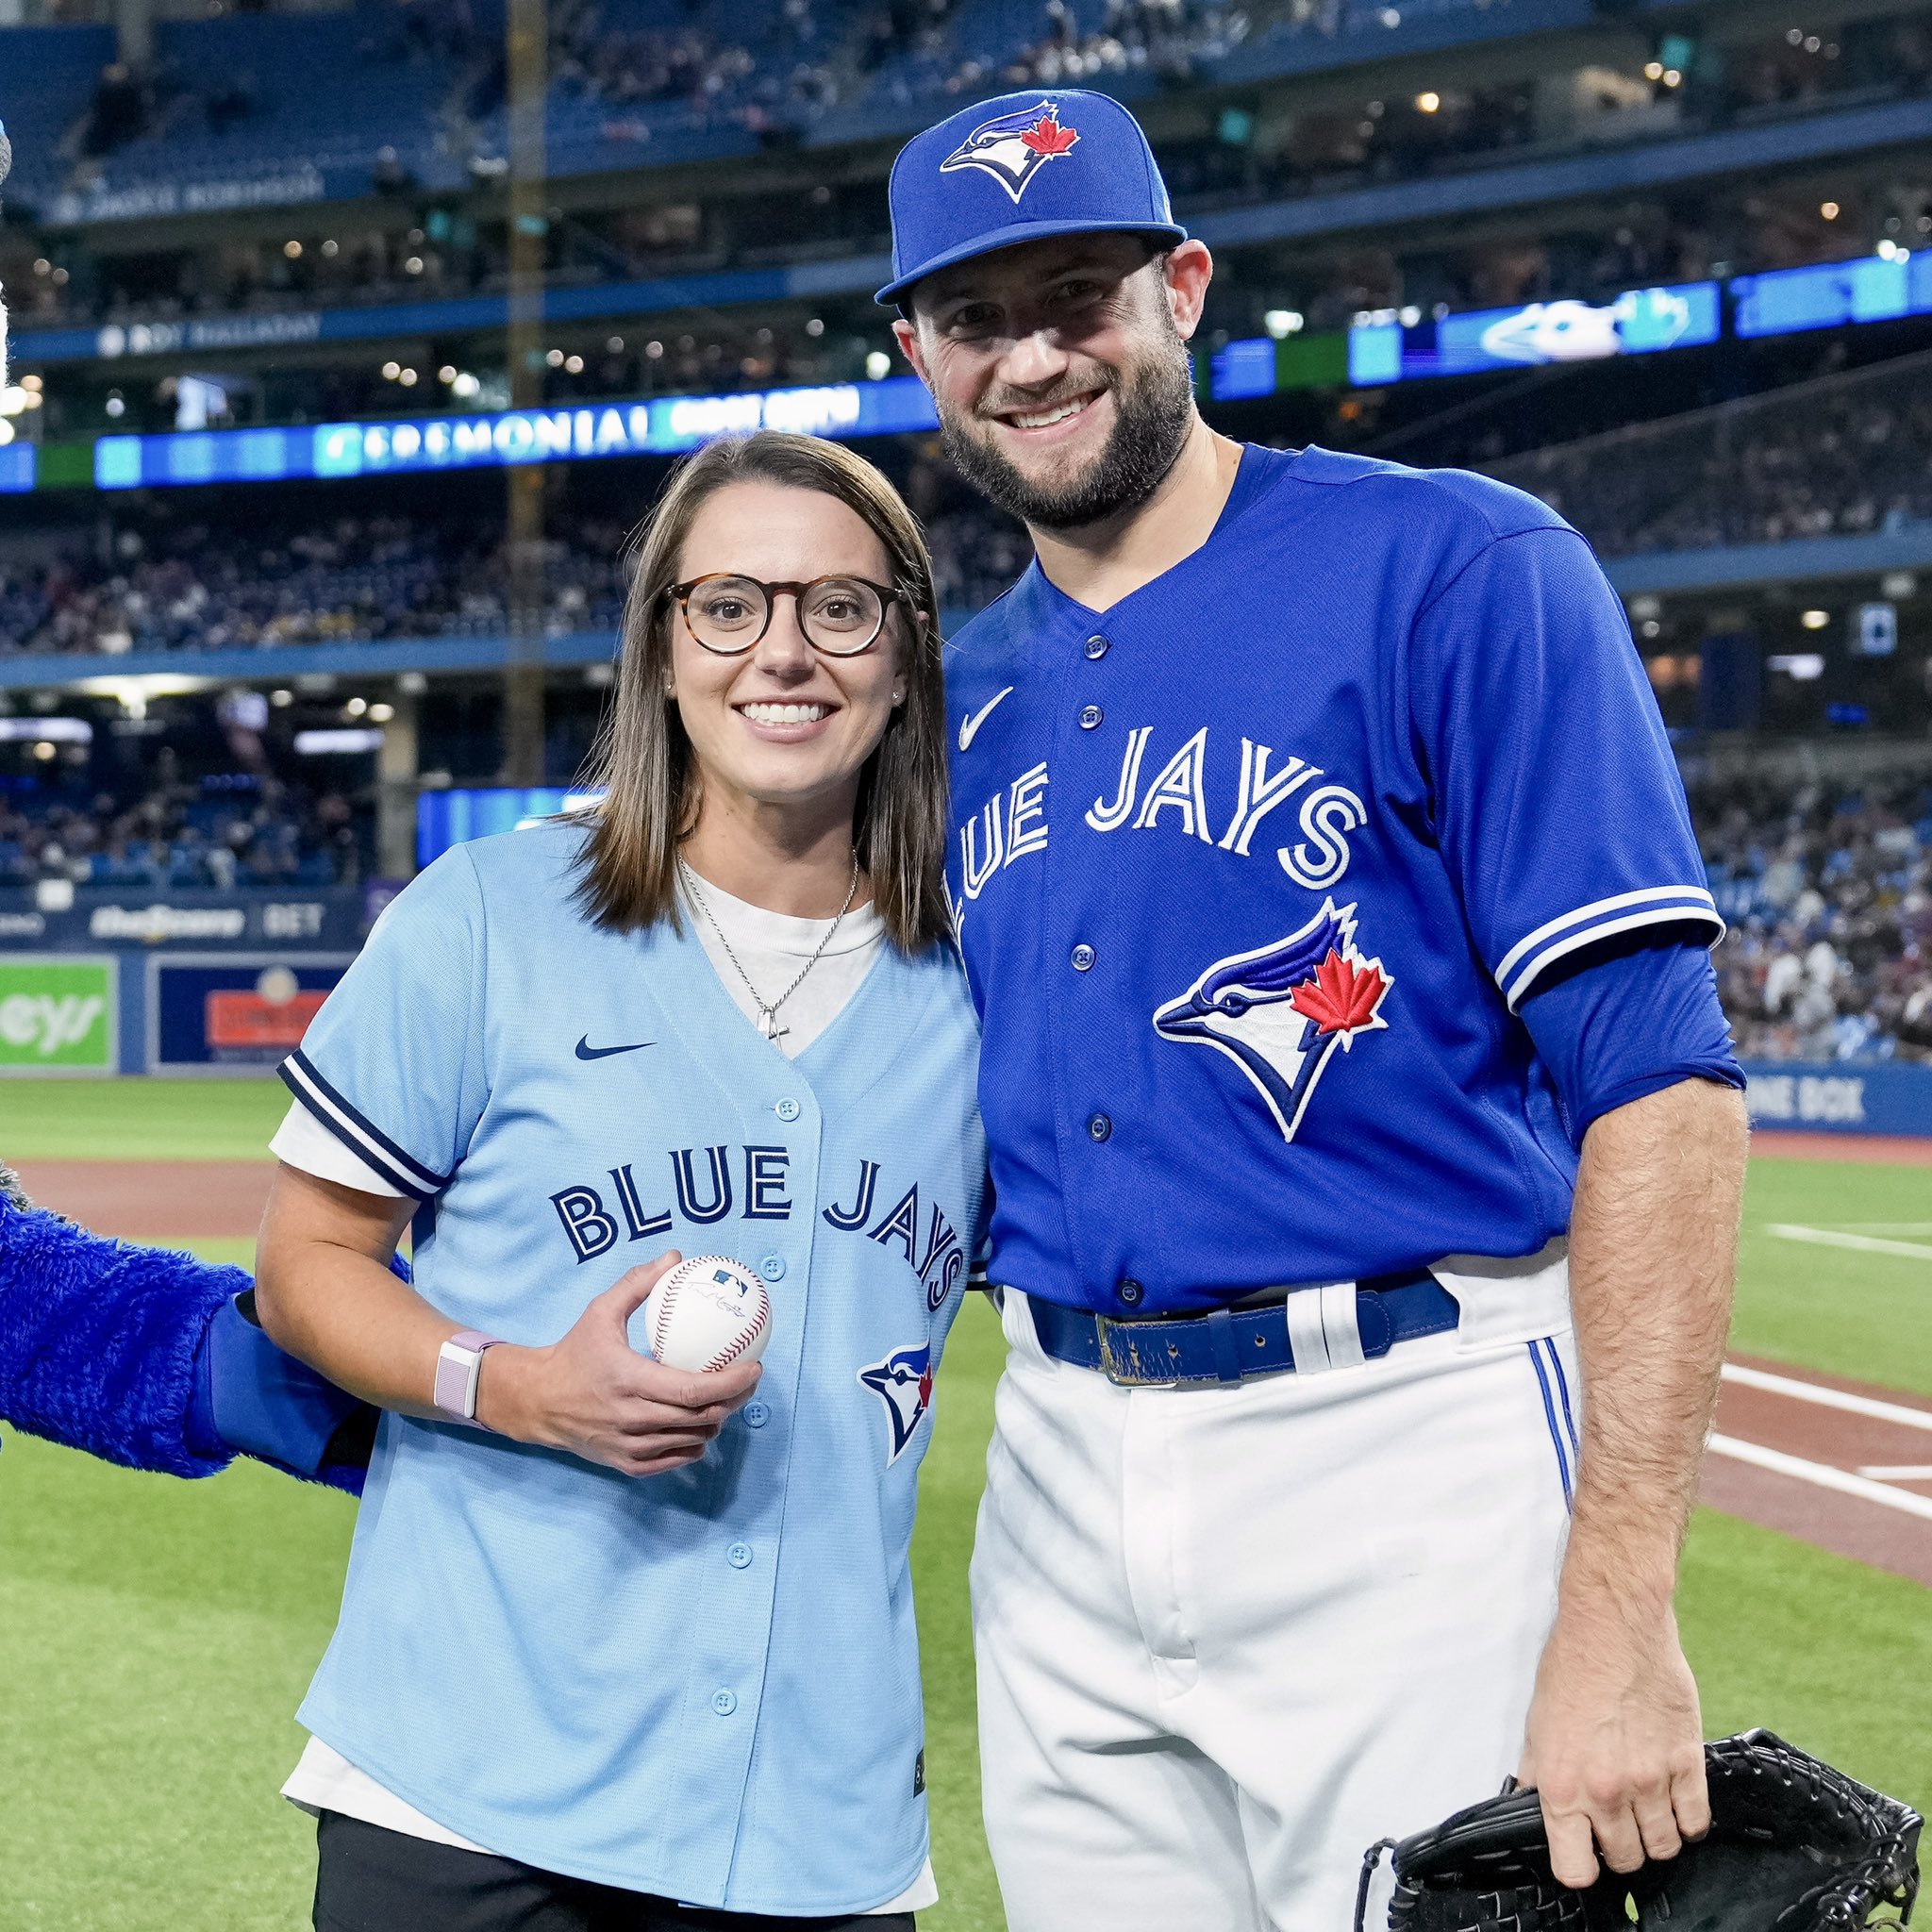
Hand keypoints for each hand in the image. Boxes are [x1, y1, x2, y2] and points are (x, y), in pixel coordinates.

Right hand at [476, 1252, 760, 1475]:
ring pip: (693, 1440)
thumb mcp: (600, 1311)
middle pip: (701, 1418)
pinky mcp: (627, 1465)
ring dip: (717, 1420)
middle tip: (748, 1381)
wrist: (538, 1401)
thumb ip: (638, 1283)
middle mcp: (632, 1419)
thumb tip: (675, 1257)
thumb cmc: (574, 1353)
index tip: (754, 1367)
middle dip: (736, 1400)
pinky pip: (676, 1458)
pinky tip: (701, 1423)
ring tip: (728, 1398)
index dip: (732, 1383)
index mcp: (630, 1381)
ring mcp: (630, 1446)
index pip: (694, 1390)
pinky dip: (695, 1443)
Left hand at [1516, 1600, 1708, 1887]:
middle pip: (1626, 1860)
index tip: (1585, 1855)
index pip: (1575, 1869)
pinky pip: (1696, 1820)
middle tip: (1617, 1826)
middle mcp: (1607, 1792)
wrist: (1613, 1627)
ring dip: (1655, 1837)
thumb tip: (1530, 1803)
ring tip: (1646, 1814)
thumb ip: (1536, 1772)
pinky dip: (1688, 1822)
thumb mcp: (1537, 1723)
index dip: (1580, 1866)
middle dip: (1620, 1849)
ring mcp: (1651, 1781)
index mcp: (1562, 1786)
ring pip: (1665, 1847)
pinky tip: (1675, 1804)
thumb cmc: (1572, 1667)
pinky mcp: (1686, 1762)